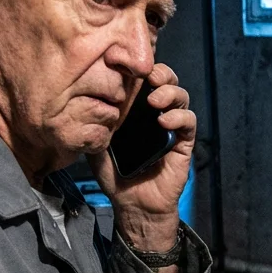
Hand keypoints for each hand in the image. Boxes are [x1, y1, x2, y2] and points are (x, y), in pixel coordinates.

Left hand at [88, 63, 194, 251]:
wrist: (135, 206)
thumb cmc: (117, 177)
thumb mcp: (96, 148)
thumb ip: (92, 128)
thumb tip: (82, 106)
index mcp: (136, 112)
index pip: (142, 82)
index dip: (140, 70)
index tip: (128, 66)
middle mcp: (156, 115)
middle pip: (166, 82)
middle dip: (161, 73)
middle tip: (149, 76)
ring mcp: (171, 128)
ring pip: (181, 97)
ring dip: (171, 92)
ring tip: (155, 100)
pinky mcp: (183, 143)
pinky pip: (188, 122)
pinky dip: (179, 117)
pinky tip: (164, 122)